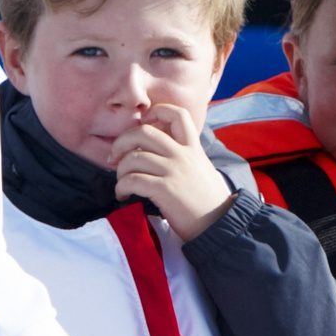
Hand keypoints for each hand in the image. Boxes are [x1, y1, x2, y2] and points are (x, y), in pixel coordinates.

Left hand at [110, 104, 233, 240]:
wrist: (220, 223)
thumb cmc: (207, 199)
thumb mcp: (200, 167)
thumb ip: (183, 155)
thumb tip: (152, 150)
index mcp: (193, 147)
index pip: (177, 114)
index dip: (155, 112)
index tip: (143, 124)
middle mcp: (183, 154)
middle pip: (144, 132)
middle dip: (121, 142)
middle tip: (115, 157)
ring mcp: (174, 171)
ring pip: (133, 158)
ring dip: (120, 170)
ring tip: (122, 182)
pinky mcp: (165, 189)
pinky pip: (132, 180)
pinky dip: (121, 188)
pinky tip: (123, 195)